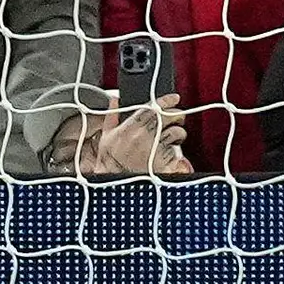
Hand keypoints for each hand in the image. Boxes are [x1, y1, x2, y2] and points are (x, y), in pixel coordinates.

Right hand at [74, 96, 193, 178]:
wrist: (115, 184)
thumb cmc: (110, 161)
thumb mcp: (106, 136)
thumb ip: (112, 115)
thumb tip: (114, 100)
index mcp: (133, 125)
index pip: (155, 106)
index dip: (167, 100)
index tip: (174, 98)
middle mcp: (147, 134)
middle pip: (171, 116)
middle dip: (177, 116)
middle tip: (176, 119)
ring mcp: (157, 148)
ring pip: (177, 134)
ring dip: (177, 135)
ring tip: (171, 140)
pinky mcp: (165, 161)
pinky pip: (176, 153)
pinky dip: (174, 153)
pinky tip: (166, 156)